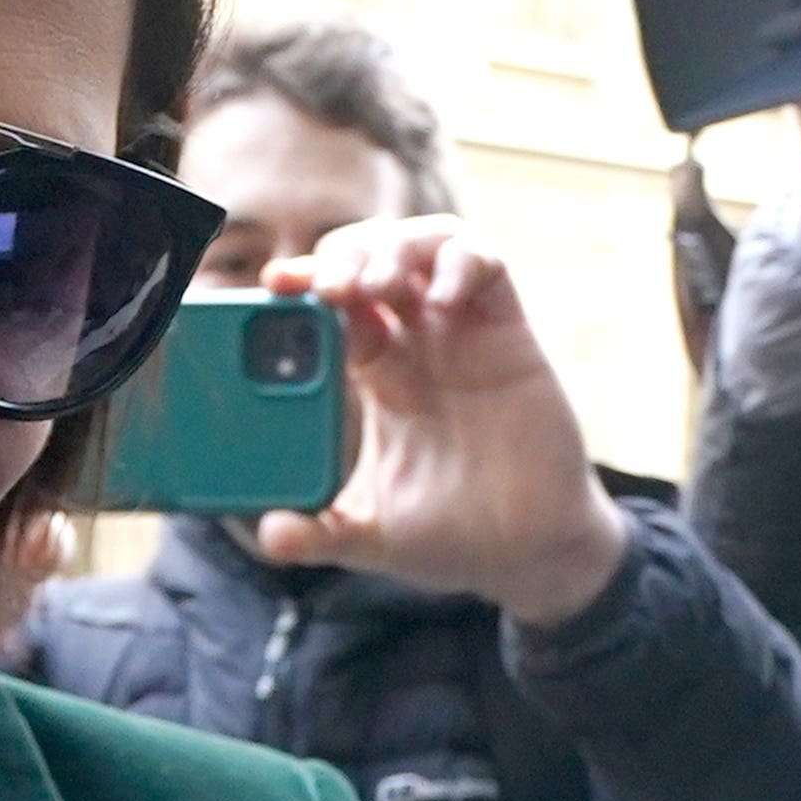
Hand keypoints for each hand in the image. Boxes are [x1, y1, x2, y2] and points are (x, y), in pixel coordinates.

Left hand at [244, 218, 630, 630]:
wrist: (528, 553)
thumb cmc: (452, 536)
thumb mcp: (370, 537)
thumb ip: (321, 533)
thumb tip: (272, 537)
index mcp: (377, 376)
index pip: (331, 304)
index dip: (304, 283)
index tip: (275, 285)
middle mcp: (417, 343)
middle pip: (371, 258)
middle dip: (344, 256)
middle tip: (329, 288)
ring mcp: (463, 332)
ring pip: (425, 246)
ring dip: (395, 248)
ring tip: (376, 284)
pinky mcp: (510, 332)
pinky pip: (487, 265)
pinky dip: (460, 262)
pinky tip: (441, 299)